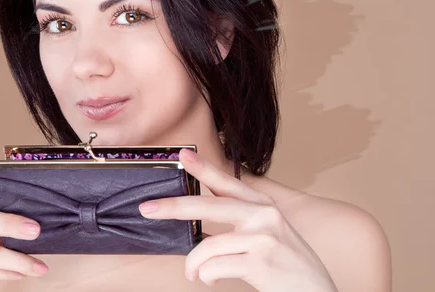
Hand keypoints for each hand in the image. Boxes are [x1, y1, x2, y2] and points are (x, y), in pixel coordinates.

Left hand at [138, 148, 337, 290]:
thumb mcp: (267, 235)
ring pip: (207, 246)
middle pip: (208, 206)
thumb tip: (196, 225)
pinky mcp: (261, 261)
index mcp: (263, 206)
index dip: (203, 168)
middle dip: (173, 208)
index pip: (228, 183)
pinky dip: (206, 276)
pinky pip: (215, 267)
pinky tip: (211, 279)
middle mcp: (264, 215)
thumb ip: (237, 225)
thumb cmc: (287, 266)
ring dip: (193, 265)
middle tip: (147, 209)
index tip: (181, 155)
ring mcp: (264, 237)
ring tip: (193, 273)